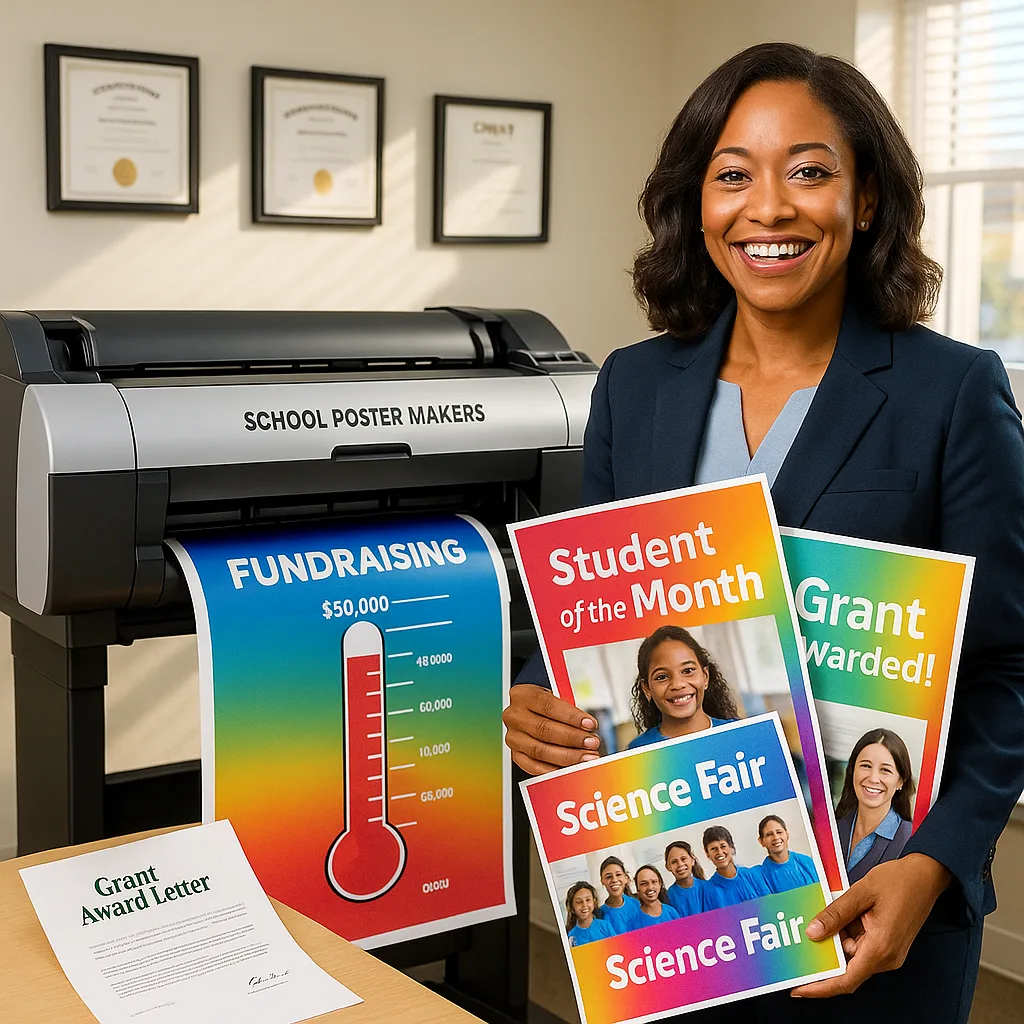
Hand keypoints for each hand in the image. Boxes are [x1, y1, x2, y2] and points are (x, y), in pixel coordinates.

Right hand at [502, 684, 601, 774]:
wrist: (530, 711)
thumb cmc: (547, 704)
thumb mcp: (556, 697)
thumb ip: (569, 710)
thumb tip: (588, 727)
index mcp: (523, 695)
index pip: (548, 706)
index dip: (571, 716)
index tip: (590, 724)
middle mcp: (514, 716)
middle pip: (544, 729)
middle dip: (572, 738)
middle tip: (592, 742)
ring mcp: (513, 737)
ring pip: (540, 750)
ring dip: (567, 756)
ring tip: (586, 757)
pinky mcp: (516, 755)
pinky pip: (534, 767)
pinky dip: (554, 770)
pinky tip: (570, 769)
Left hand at [791, 853, 951, 997]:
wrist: (927, 875)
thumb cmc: (899, 881)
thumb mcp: (861, 892)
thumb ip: (835, 914)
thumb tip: (813, 932)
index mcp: (880, 948)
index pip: (846, 980)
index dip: (821, 987)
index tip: (799, 989)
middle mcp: (887, 958)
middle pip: (847, 968)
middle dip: (825, 954)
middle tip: (802, 940)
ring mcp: (889, 953)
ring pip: (853, 955)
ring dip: (837, 939)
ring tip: (829, 914)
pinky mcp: (888, 946)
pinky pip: (862, 947)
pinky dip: (848, 934)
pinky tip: (843, 915)